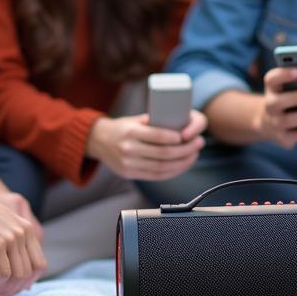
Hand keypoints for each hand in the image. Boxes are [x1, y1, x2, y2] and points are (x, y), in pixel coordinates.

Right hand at [0, 184, 45, 295]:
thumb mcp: (1, 224)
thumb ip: (11, 242)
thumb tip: (12, 273)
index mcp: (27, 227)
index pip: (40, 263)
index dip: (29, 280)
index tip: (14, 287)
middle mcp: (24, 232)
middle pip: (31, 272)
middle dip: (17, 288)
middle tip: (2, 294)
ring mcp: (12, 238)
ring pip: (18, 276)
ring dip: (6, 289)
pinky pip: (4, 274)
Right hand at [85, 111, 205, 180]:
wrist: (98, 140)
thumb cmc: (121, 128)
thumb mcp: (134, 120)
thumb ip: (153, 123)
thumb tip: (178, 124)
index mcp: (130, 132)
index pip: (158, 137)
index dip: (176, 138)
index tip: (188, 136)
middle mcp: (129, 149)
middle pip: (163, 154)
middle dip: (185, 151)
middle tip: (198, 144)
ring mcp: (128, 164)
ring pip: (161, 168)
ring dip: (182, 163)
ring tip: (193, 155)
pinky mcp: (130, 174)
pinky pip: (155, 176)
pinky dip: (171, 172)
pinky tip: (181, 166)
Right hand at [254, 66, 296, 147]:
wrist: (273, 123)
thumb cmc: (294, 99)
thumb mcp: (294, 88)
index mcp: (273, 88)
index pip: (272, 79)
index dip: (282, 74)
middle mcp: (270, 105)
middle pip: (276, 102)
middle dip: (295, 97)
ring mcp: (274, 122)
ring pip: (285, 121)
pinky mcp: (282, 138)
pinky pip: (294, 136)